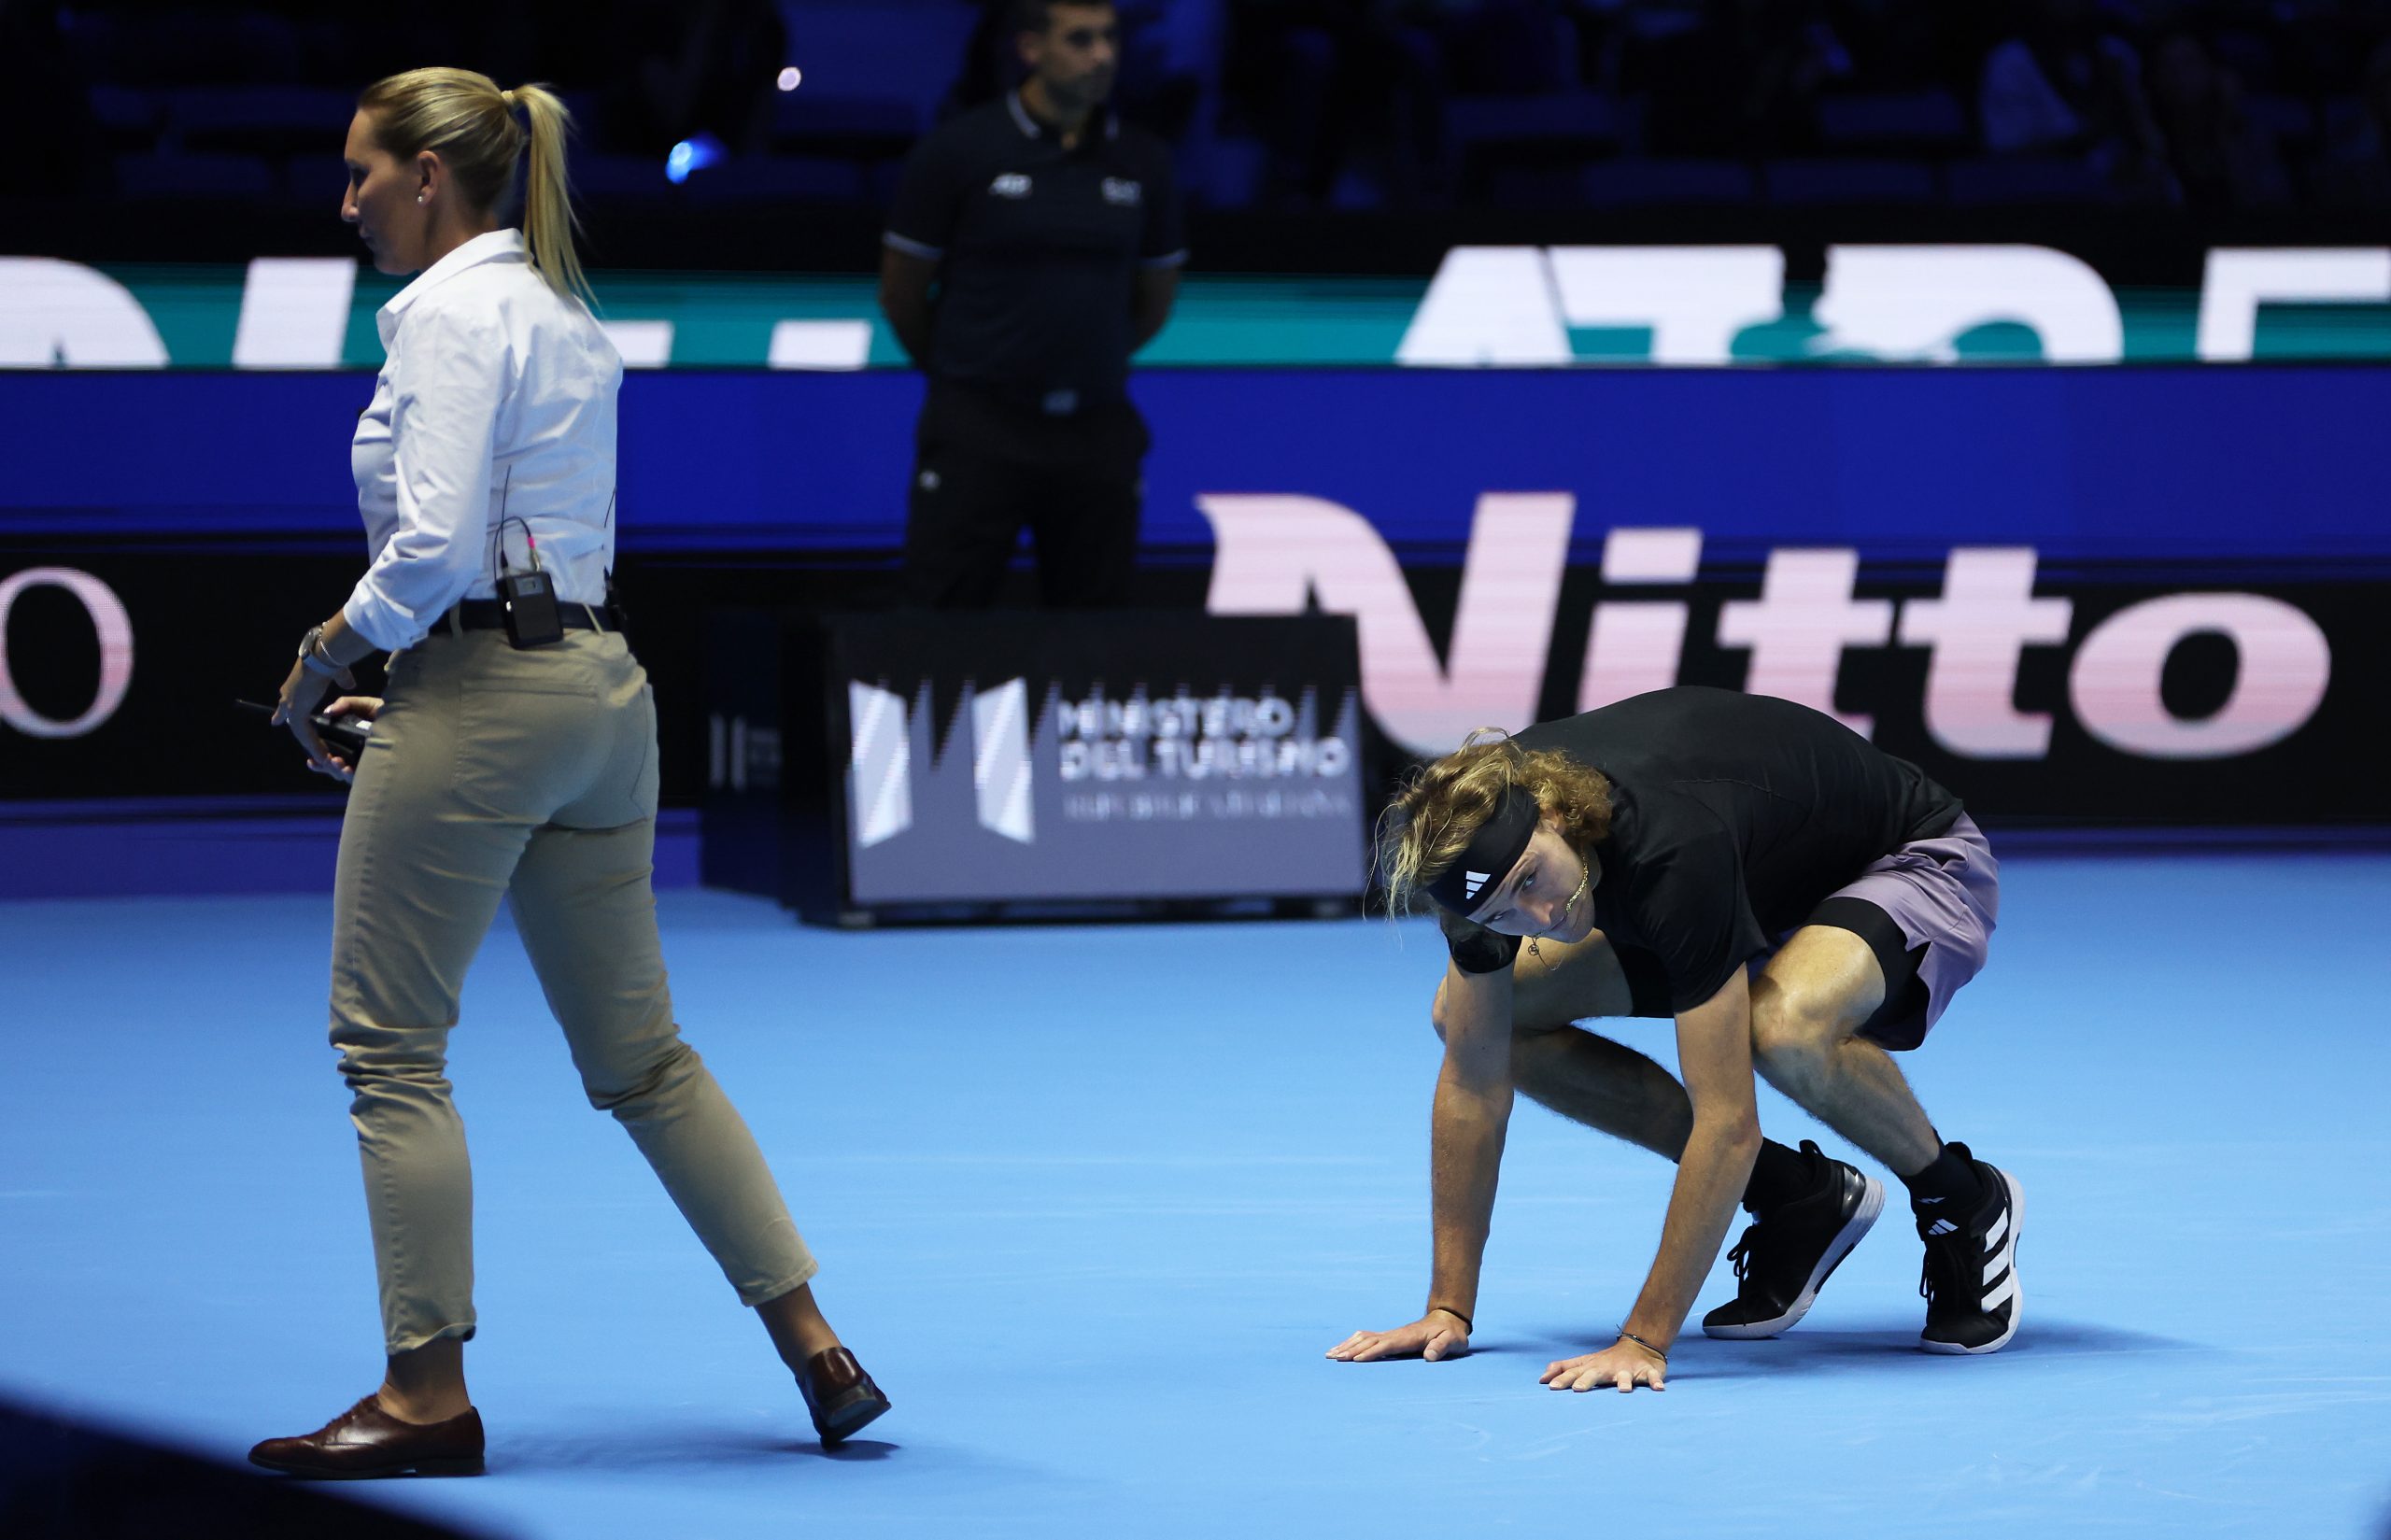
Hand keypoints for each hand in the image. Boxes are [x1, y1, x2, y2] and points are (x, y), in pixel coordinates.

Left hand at [269, 658, 354, 780]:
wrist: (322, 657)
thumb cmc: (329, 660)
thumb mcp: (337, 672)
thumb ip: (342, 679)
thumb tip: (350, 684)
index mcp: (296, 684)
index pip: (288, 699)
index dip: (284, 709)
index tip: (277, 717)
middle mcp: (288, 694)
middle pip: (288, 715)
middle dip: (287, 723)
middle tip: (284, 730)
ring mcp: (291, 704)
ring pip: (298, 729)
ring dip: (310, 743)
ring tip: (320, 757)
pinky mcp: (297, 712)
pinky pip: (304, 734)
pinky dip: (314, 745)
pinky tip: (321, 755)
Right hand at [310, 695, 382, 782]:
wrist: (412, 717)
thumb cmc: (387, 712)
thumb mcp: (365, 705)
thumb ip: (347, 704)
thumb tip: (328, 711)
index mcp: (349, 743)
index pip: (330, 755)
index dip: (319, 761)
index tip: (311, 760)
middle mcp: (357, 756)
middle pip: (337, 768)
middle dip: (328, 767)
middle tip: (327, 760)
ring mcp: (368, 764)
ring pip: (347, 775)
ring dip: (338, 770)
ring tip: (337, 762)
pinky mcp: (378, 769)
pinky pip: (363, 777)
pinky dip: (354, 775)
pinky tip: (348, 769)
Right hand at [1326, 1309, 1470, 1362]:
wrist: (1449, 1319)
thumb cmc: (1451, 1334)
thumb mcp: (1452, 1341)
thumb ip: (1441, 1347)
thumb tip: (1430, 1356)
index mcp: (1408, 1337)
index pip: (1385, 1344)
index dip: (1371, 1352)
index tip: (1355, 1360)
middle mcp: (1395, 1334)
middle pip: (1368, 1341)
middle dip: (1350, 1349)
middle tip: (1333, 1358)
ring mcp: (1391, 1334)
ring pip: (1364, 1338)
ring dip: (1347, 1345)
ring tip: (1331, 1353)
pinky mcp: (1390, 1337)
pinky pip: (1367, 1338)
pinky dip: (1353, 1342)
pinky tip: (1344, 1347)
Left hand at [1541, 1336, 1666, 1393]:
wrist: (1639, 1346)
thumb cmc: (1605, 1360)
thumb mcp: (1584, 1362)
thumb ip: (1563, 1369)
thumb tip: (1541, 1379)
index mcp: (1593, 1367)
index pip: (1574, 1373)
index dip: (1562, 1379)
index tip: (1551, 1387)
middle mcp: (1608, 1368)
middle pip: (1595, 1374)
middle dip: (1586, 1381)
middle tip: (1577, 1390)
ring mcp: (1628, 1370)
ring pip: (1626, 1376)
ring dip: (1624, 1382)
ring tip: (1623, 1390)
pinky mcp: (1647, 1371)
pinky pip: (1652, 1377)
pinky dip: (1655, 1381)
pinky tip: (1658, 1389)